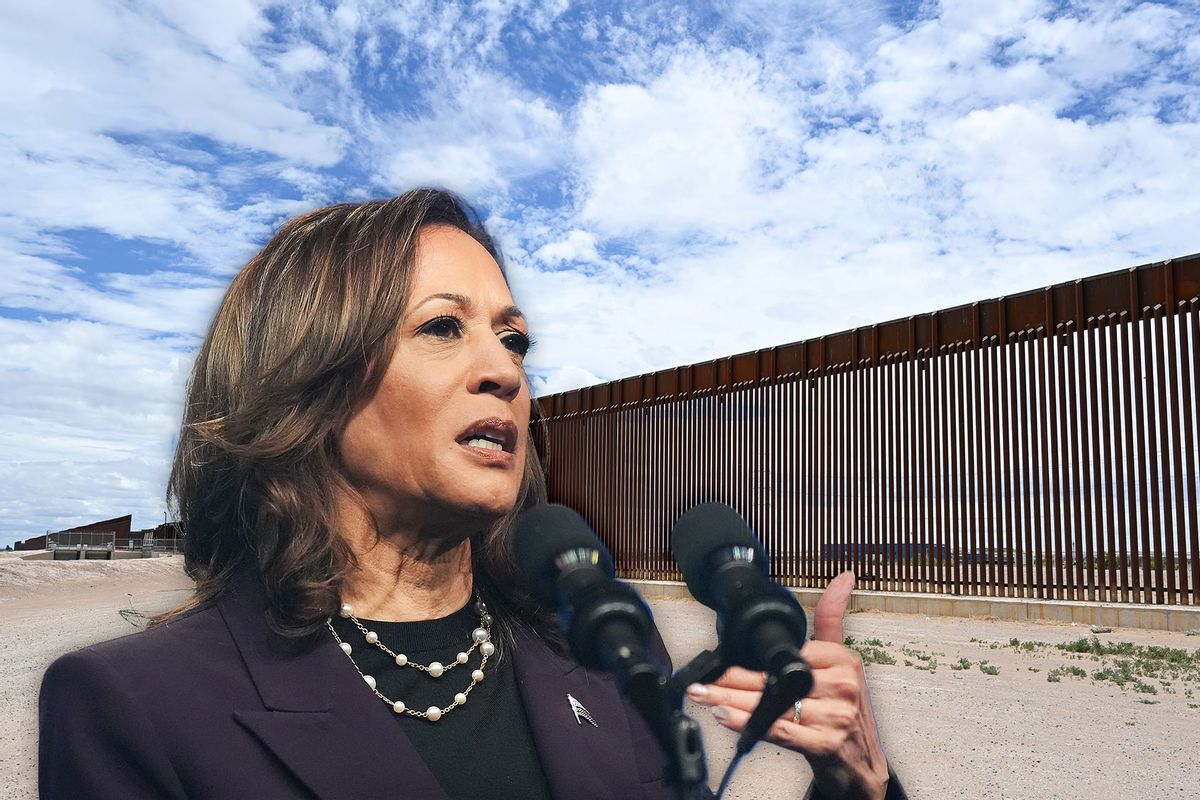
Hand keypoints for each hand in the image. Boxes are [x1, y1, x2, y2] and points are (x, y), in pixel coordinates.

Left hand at [686, 572, 889, 799]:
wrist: (862, 766)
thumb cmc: (844, 711)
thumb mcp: (842, 663)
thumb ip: (833, 619)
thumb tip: (843, 577)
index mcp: (843, 661)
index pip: (788, 654)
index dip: (752, 659)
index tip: (722, 659)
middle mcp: (842, 687)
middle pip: (775, 679)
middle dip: (731, 680)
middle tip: (702, 679)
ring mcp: (835, 717)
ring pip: (772, 705)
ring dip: (731, 701)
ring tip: (704, 695)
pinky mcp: (825, 745)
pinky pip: (779, 730)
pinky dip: (749, 724)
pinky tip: (725, 716)